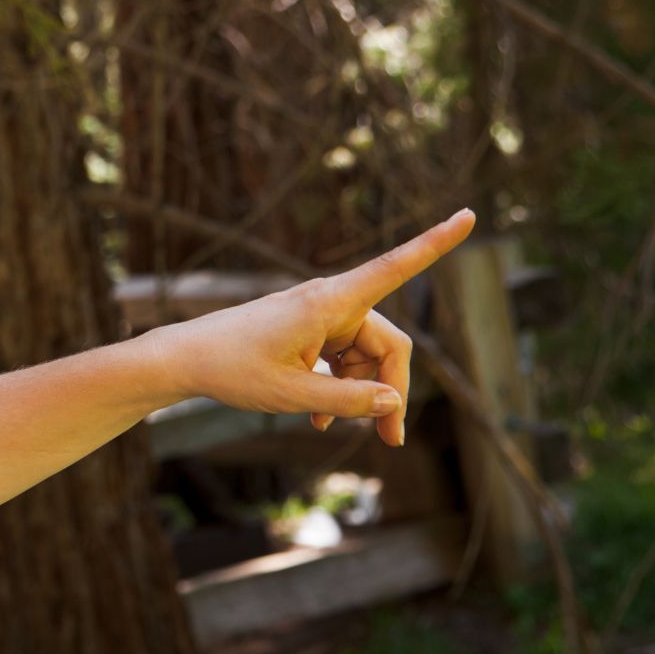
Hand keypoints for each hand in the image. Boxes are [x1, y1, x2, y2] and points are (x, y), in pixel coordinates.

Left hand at [147, 210, 475, 445]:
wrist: (183, 360)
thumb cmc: (231, 369)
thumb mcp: (291, 394)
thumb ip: (346, 399)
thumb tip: (394, 401)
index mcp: (329, 302)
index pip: (395, 267)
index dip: (436, 243)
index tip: (471, 214)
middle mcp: (330, 301)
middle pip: (388, 344)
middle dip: (391, 390)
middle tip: (390, 439)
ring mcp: (319, 316)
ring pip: (365, 356)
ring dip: (360, 394)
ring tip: (333, 429)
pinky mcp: (308, 330)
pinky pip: (342, 358)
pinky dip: (339, 387)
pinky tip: (320, 419)